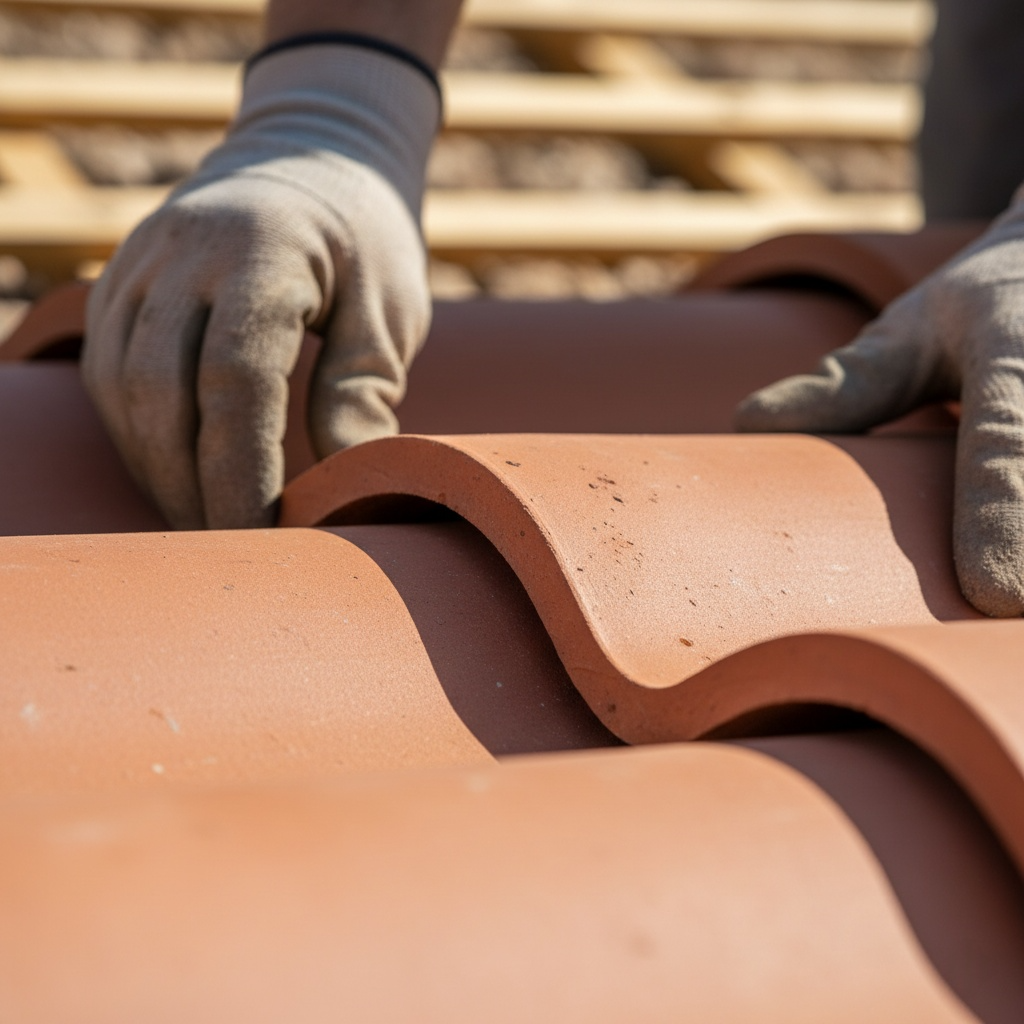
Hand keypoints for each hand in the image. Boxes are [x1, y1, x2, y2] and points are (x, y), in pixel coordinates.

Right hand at [83, 44, 438, 528]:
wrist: (310, 158)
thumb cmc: (365, 242)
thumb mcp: (390, 309)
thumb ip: (364, 390)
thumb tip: (350, 481)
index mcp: (264, 252)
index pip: (236, 378)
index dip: (243, 470)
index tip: (264, 535)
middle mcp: (185, 252)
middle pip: (163, 391)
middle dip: (192, 485)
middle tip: (232, 552)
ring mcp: (140, 262)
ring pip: (121, 387)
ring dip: (157, 469)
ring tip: (204, 525)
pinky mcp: (120, 281)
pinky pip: (107, 372)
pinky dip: (137, 435)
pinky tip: (174, 475)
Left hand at [736, 204, 1023, 616]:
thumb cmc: (988, 303)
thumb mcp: (916, 325)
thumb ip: (852, 382)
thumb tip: (749, 425)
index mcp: (1017, 343)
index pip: (1012, 439)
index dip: (1004, 513)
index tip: (996, 595)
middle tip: (1012, 637)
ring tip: (1014, 642)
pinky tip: (1023, 628)